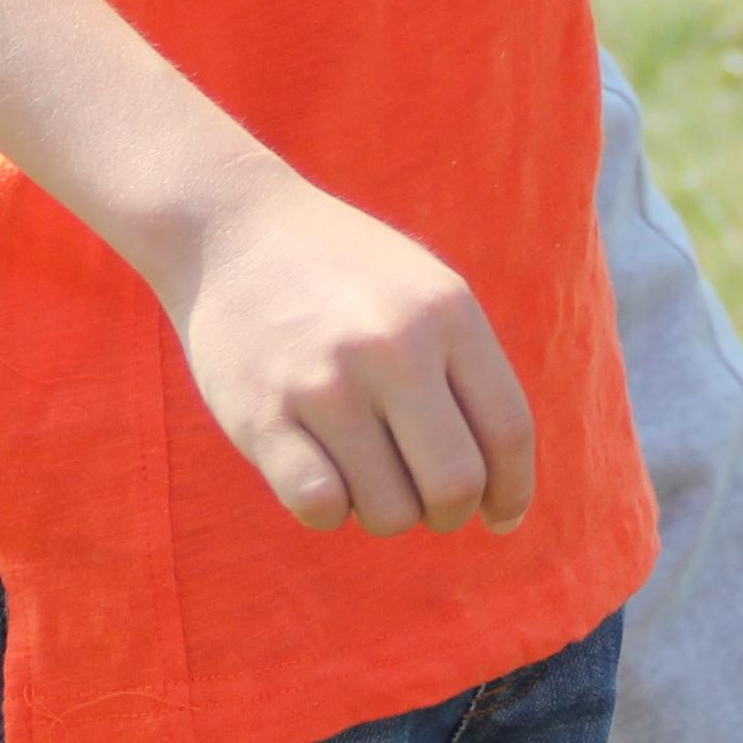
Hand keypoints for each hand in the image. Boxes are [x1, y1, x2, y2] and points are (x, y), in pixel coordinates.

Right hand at [164, 173, 535, 537]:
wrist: (230, 225)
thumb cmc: (342, 273)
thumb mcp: (424, 291)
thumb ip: (468, 376)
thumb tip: (502, 497)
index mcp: (446, 312)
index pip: (508, 432)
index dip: (511, 490)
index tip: (500, 518)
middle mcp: (392, 346)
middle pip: (455, 485)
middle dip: (449, 513)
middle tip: (425, 502)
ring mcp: (325, 382)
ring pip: (389, 512)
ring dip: (382, 510)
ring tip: (360, 466)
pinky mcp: (261, 414)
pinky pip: (320, 508)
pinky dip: (327, 509)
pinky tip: (317, 471)